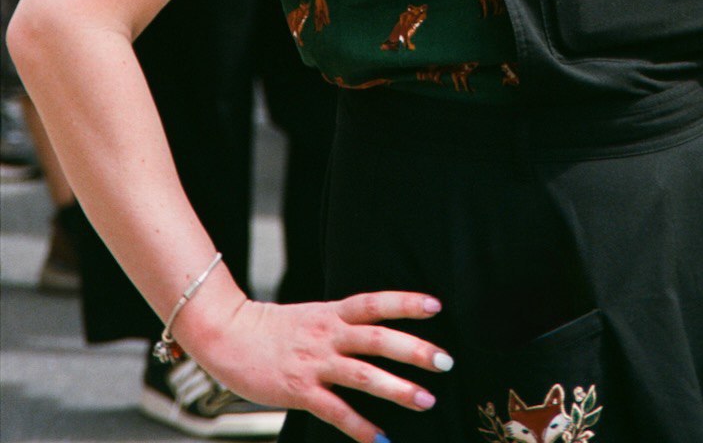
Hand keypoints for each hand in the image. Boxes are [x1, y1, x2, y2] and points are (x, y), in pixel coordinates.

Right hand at [199, 292, 451, 442]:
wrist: (227, 335)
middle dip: (413, 350)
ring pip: (362, 375)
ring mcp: (313, 363)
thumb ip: (342, 323)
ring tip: (426, 399)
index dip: (404, 303)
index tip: (435, 306)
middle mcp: (327, 334)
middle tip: (445, 361)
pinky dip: (360, 426)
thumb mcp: (312, 315)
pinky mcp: (298, 390)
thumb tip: (377, 331)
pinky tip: (380, 439)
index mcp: (331, 312)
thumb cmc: (273, 328)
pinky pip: (335, 411)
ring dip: (396, 389)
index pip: (374, 302)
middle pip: (376, 338)